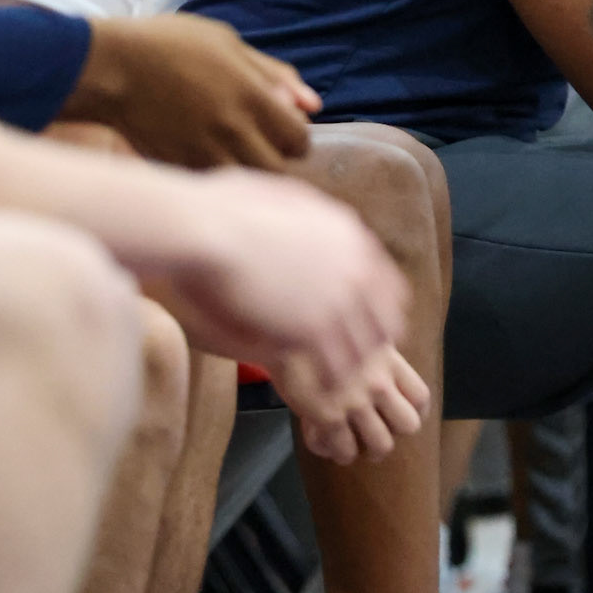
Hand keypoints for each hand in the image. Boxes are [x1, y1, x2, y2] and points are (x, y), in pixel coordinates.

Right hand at [62, 14, 320, 170]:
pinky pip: (213, 184)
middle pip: (278, 170)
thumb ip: (275, 75)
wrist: (109, 68)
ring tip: (234, 153)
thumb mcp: (228, 44)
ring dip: (248, 172)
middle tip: (262, 145)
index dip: (296, 136)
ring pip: (246, 183)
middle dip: (277, 160)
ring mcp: (204, 152)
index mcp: (252, 95)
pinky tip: (206, 156)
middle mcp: (233, 129)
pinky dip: (217, 177)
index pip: (300, 139)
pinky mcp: (178, 166)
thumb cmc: (170, 45)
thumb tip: (313, 105)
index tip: (281, 129)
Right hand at [148, 169, 407, 386]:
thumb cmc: (224, 207)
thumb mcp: (280, 194)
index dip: (377, 311)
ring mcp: (337, 299)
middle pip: (385, 321)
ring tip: (339, 391)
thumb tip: (308, 212)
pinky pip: (335, 369)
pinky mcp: (312, 329)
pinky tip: (318, 398)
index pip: (388, 285)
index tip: (364, 328)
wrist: (204, 231)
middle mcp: (355, 266)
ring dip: (350, 370)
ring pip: (363, 351)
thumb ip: (307, 210)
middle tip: (358, 366)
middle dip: (371, 345)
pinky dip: (328, 385)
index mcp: (350, 235)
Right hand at [270, 341, 428, 463]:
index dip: (415, 411)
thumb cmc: (317, 332)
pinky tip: (327, 445)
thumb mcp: (357, 333)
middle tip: (377, 433)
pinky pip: (344, 450)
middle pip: (409, 425)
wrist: (282, 333)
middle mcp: (378, 382)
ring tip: (353, 448)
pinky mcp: (328, 416)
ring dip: (369, 451)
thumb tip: (382, 371)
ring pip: (382, 445)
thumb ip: (374, 354)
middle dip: (394, 432)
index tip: (401, 414)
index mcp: (388, 360)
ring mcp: (355, 402)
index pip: (420, 396)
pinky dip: (337, 453)